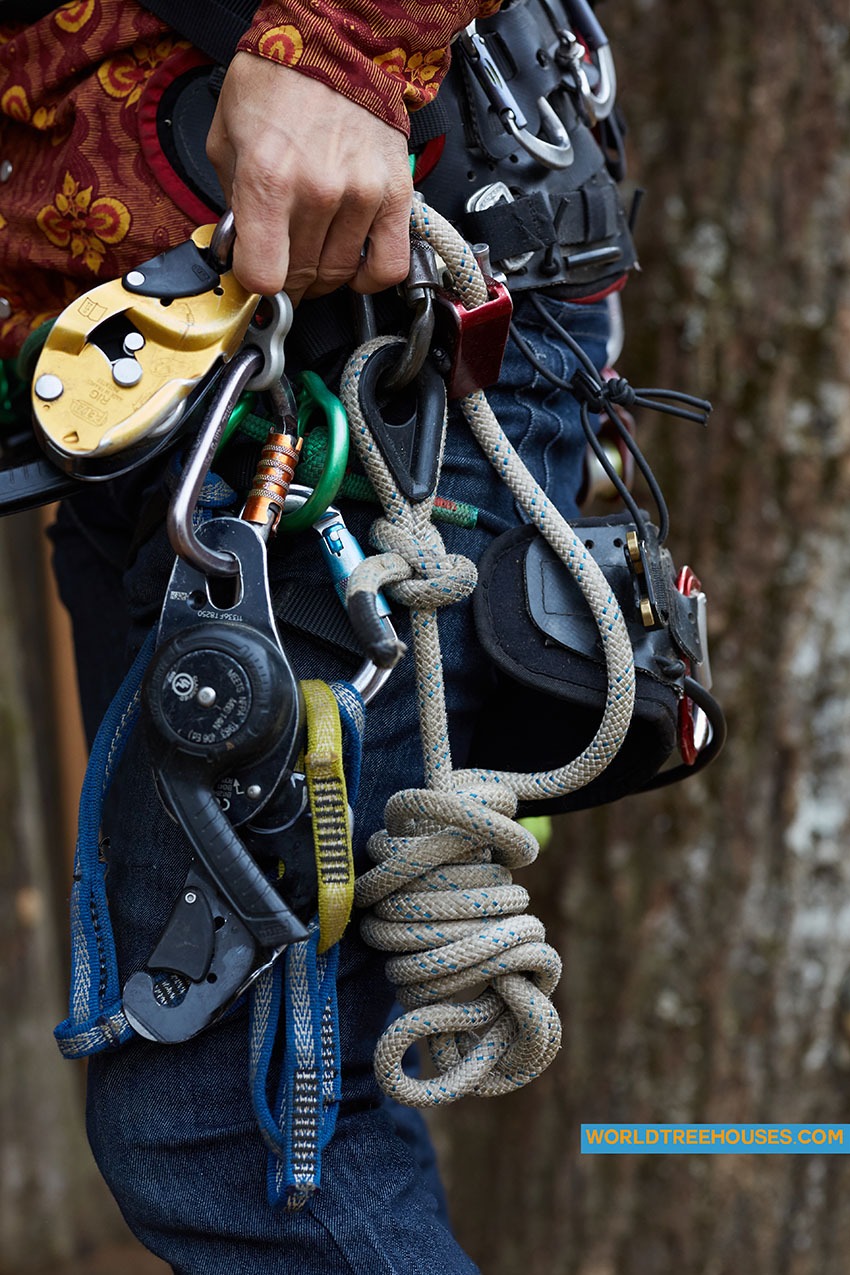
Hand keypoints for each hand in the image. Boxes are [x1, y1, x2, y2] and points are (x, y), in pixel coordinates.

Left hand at [206, 54, 413, 302]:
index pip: (263, 275)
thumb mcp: (227, 138)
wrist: (335, 44)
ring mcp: (360, 195)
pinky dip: (370, 278)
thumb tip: (241, 246)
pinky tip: (355, 267)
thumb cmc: (279, 83)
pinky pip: (389, 265)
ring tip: (314, 253)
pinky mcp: (394, 195)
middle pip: (301, 278)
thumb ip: (231, 200)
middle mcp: (318, 191)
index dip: (254, 281)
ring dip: (323, 275)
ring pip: (339, 274)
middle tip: (282, 262)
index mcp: (269, 178)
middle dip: (286, 278)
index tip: (255, 271)